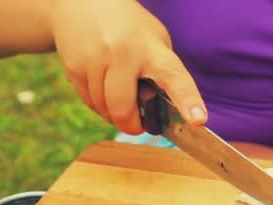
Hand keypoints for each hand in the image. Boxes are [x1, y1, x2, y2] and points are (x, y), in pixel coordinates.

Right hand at [49, 0, 206, 133]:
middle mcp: (122, 53)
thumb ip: (161, 73)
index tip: (198, 119)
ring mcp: (94, 60)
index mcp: (152, 49)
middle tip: (138, 123)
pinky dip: (98, 105)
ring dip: (113, 114)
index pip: (174, 77)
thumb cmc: (129, 28)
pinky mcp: (74, 67)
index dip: (187, 101)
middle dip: (132, 125)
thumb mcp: (155, 41)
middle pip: (123, 109)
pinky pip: (89, 103)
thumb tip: (161, 111)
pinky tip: (102, 88)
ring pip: (104, 110)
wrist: (82, 4)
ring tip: (119, 95)